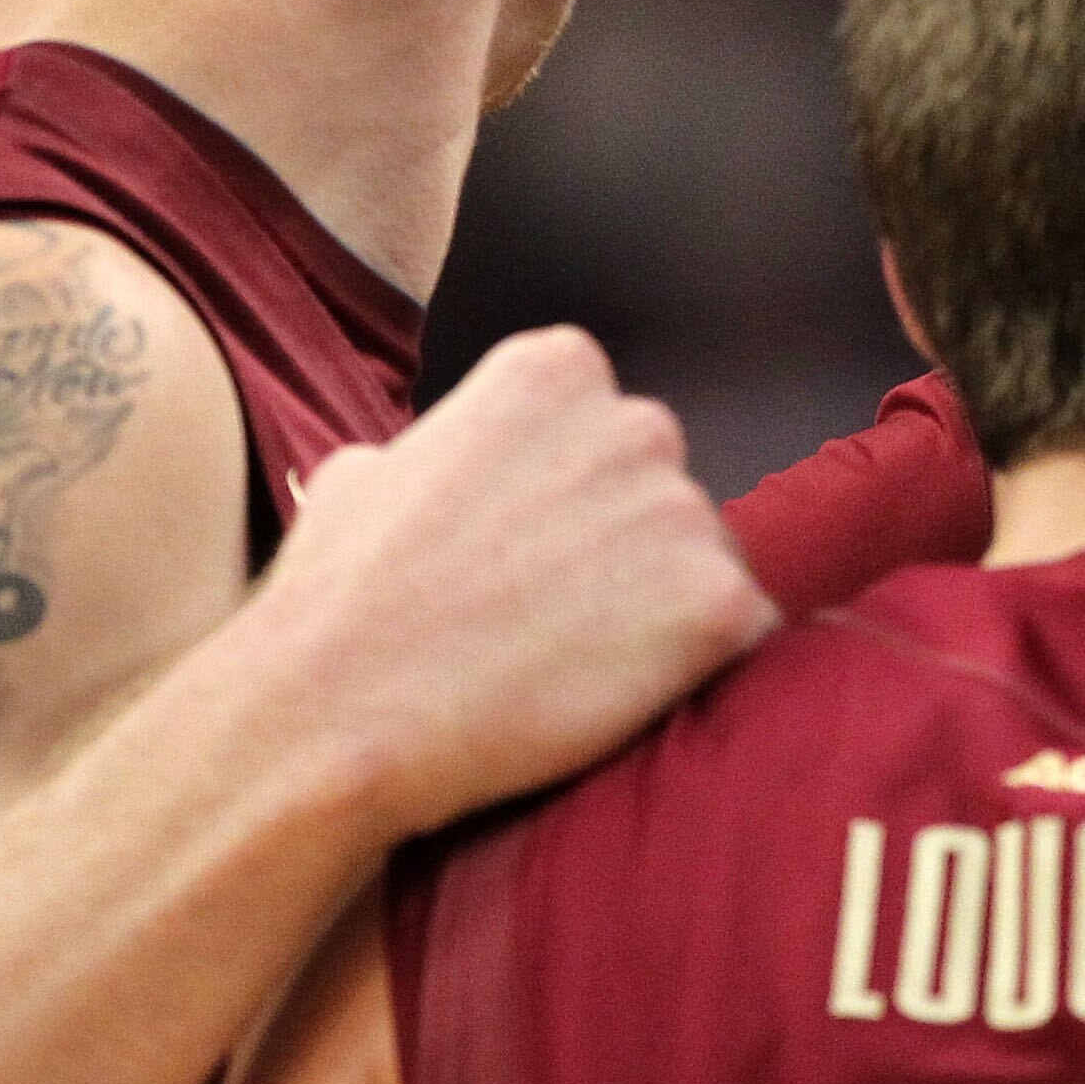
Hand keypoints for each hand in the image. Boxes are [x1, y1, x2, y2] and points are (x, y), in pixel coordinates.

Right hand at [237, 328, 775, 838]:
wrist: (340, 711)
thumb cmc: (339, 600)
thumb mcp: (370, 470)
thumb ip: (451, 445)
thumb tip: (459, 460)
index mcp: (555, 372)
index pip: (606, 427)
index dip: (573, 502)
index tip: (527, 552)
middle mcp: (637, 425)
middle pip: (665, 494)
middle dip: (627, 552)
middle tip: (552, 619)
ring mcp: (685, 513)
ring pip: (706, 565)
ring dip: (663, 614)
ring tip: (570, 665)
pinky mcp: (721, 603)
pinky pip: (744, 636)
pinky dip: (702, 670)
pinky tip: (621, 697)